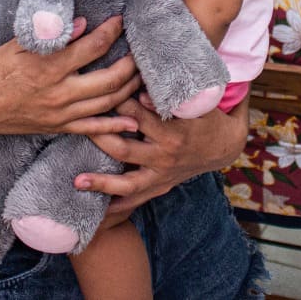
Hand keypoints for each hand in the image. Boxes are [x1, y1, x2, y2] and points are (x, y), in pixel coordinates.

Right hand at [0, 17, 141, 143]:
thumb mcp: (16, 45)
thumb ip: (51, 36)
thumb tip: (82, 23)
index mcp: (49, 67)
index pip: (93, 47)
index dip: (112, 31)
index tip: (120, 20)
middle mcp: (60, 92)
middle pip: (111, 79)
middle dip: (132, 64)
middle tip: (140, 51)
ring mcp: (62, 114)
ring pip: (108, 103)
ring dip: (130, 89)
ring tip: (142, 75)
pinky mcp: (59, 128)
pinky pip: (94, 129)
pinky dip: (116, 126)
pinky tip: (133, 121)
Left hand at [76, 97, 247, 214]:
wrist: (225, 145)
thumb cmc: (207, 116)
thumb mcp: (197, 102)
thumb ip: (170, 96)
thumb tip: (139, 90)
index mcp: (173, 132)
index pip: (136, 116)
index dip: (116, 103)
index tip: (98, 94)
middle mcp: (164, 157)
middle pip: (123, 149)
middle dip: (98, 138)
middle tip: (76, 128)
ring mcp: (161, 175)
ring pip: (126, 183)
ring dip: (101, 182)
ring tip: (77, 181)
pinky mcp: (160, 187)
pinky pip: (136, 200)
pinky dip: (118, 207)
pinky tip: (98, 211)